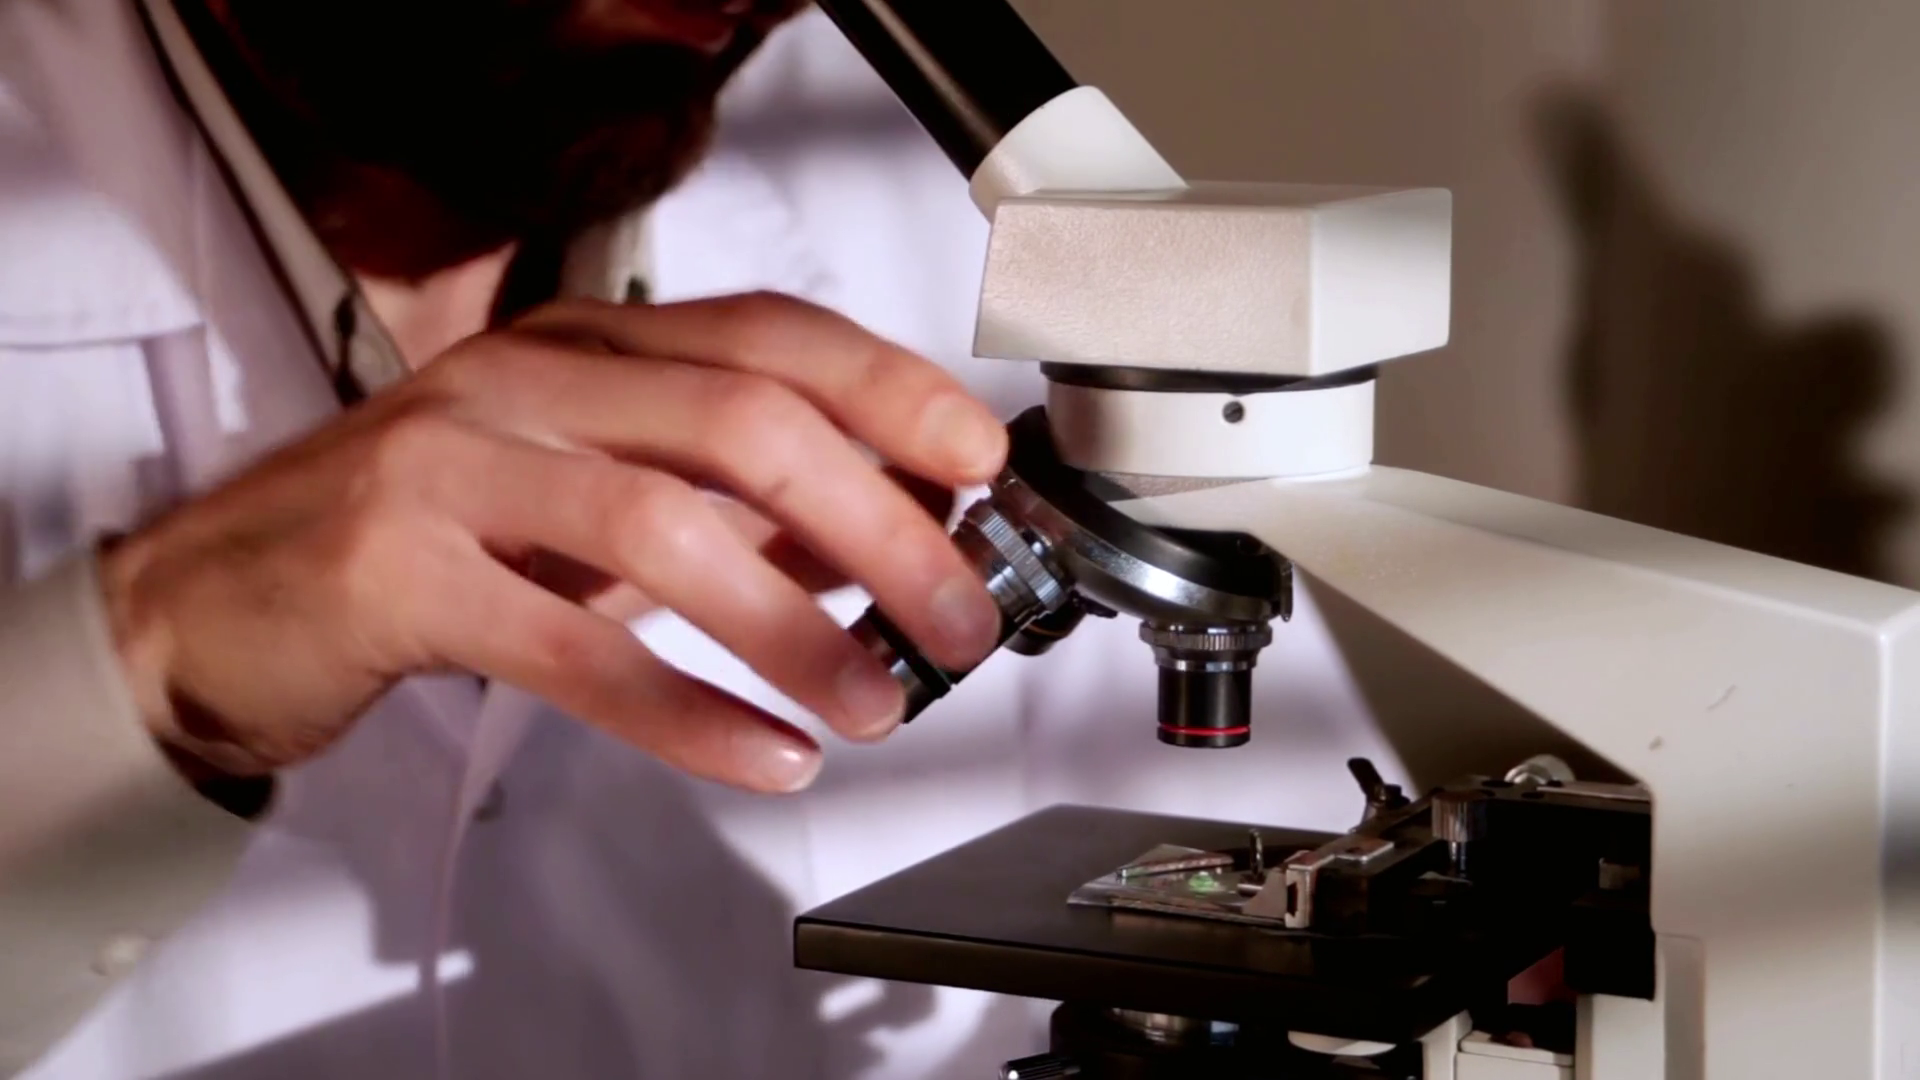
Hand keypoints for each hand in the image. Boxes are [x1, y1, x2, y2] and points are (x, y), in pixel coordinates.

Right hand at [100, 292, 1007, 793]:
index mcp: (586, 341)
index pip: (770, 335)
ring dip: (796, 625)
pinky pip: (572, 648)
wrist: (222, 595)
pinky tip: (765, 750)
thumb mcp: (590, 488)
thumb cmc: (432, 537)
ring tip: (878, 702)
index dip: (890, 392)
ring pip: (665, 526)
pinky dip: (686, 709)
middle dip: (876, 523)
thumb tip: (889, 530)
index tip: (979, 463)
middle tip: (955, 615)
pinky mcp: (399, 573)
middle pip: (743, 423)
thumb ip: (727, 495)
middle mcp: (524, 379)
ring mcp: (452, 467)